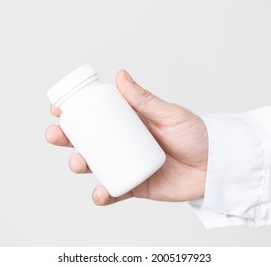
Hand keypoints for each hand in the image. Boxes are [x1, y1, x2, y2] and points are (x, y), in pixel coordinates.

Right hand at [45, 70, 208, 204]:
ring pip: (95, 165)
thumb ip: (145, 99)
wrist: (215, 167)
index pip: (96, 115)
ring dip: (79, 164)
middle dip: (66, 138)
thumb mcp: (170, 114)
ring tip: (78, 162)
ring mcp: (127, 164)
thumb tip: (120, 75)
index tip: (59, 109)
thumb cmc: (196, 136)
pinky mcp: (135, 186)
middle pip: (88, 140)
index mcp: (130, 122)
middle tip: (55, 135)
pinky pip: (113, 191)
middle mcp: (124, 143)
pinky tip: (99, 193)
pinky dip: (102, 194)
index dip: (75, 112)